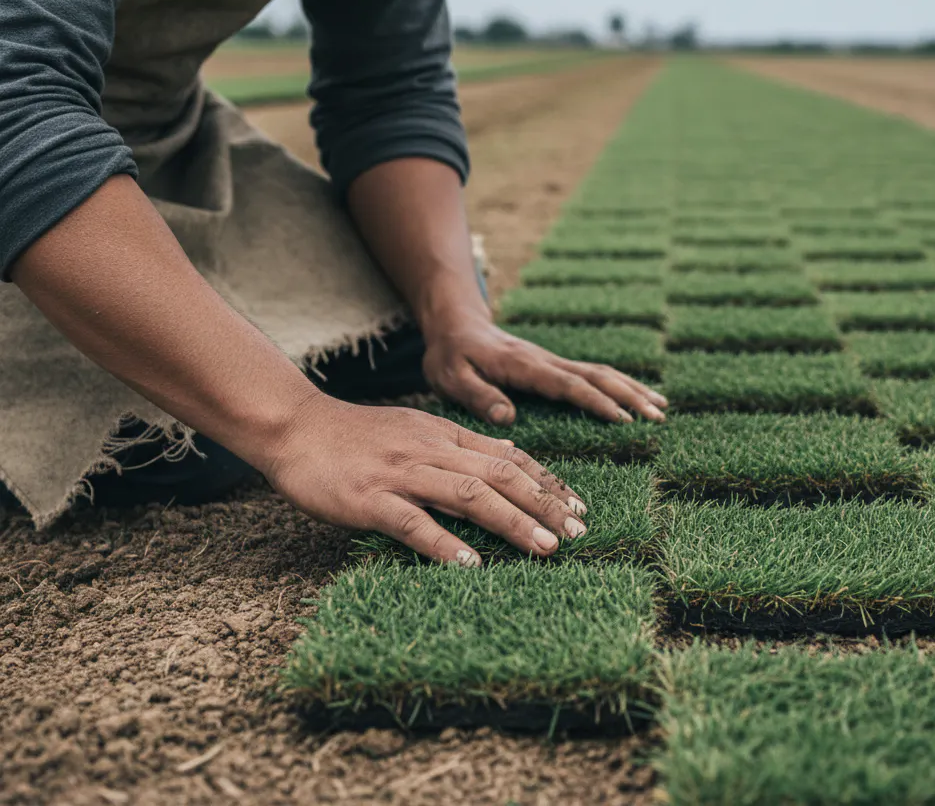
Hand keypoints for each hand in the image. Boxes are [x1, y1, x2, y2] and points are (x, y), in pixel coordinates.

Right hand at [262, 395, 588, 564]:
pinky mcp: (370, 498)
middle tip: (578, 532)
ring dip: (512, 523)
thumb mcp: (415, 429)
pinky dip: (445, 545)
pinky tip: (471, 566)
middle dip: (545, 505)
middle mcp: (430, 450)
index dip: (547, 481)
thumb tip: (505, 459)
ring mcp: (401, 473)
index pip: (507, 456)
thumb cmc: (355, 436)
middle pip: (500, 475)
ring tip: (545, 549)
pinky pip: (413, 522)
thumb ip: (457, 445)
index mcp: (443, 434)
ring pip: (468, 495)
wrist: (296, 426)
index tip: (579, 506)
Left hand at [421, 316, 668, 425]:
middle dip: (629, 395)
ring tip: (662, 408)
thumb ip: (477, 395)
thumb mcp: (450, 376)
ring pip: (600, 372)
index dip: (595, 401)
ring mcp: (552, 361)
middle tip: (659, 416)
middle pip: (595, 375)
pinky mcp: (553, 365)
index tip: (623, 419)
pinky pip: (592, 374)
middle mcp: (544, 360)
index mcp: (523, 365)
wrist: (455, 323)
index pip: (566, 384)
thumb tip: (508, 418)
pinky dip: (619, 385)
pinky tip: (637, 397)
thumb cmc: (450, 354)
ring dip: (632, 388)